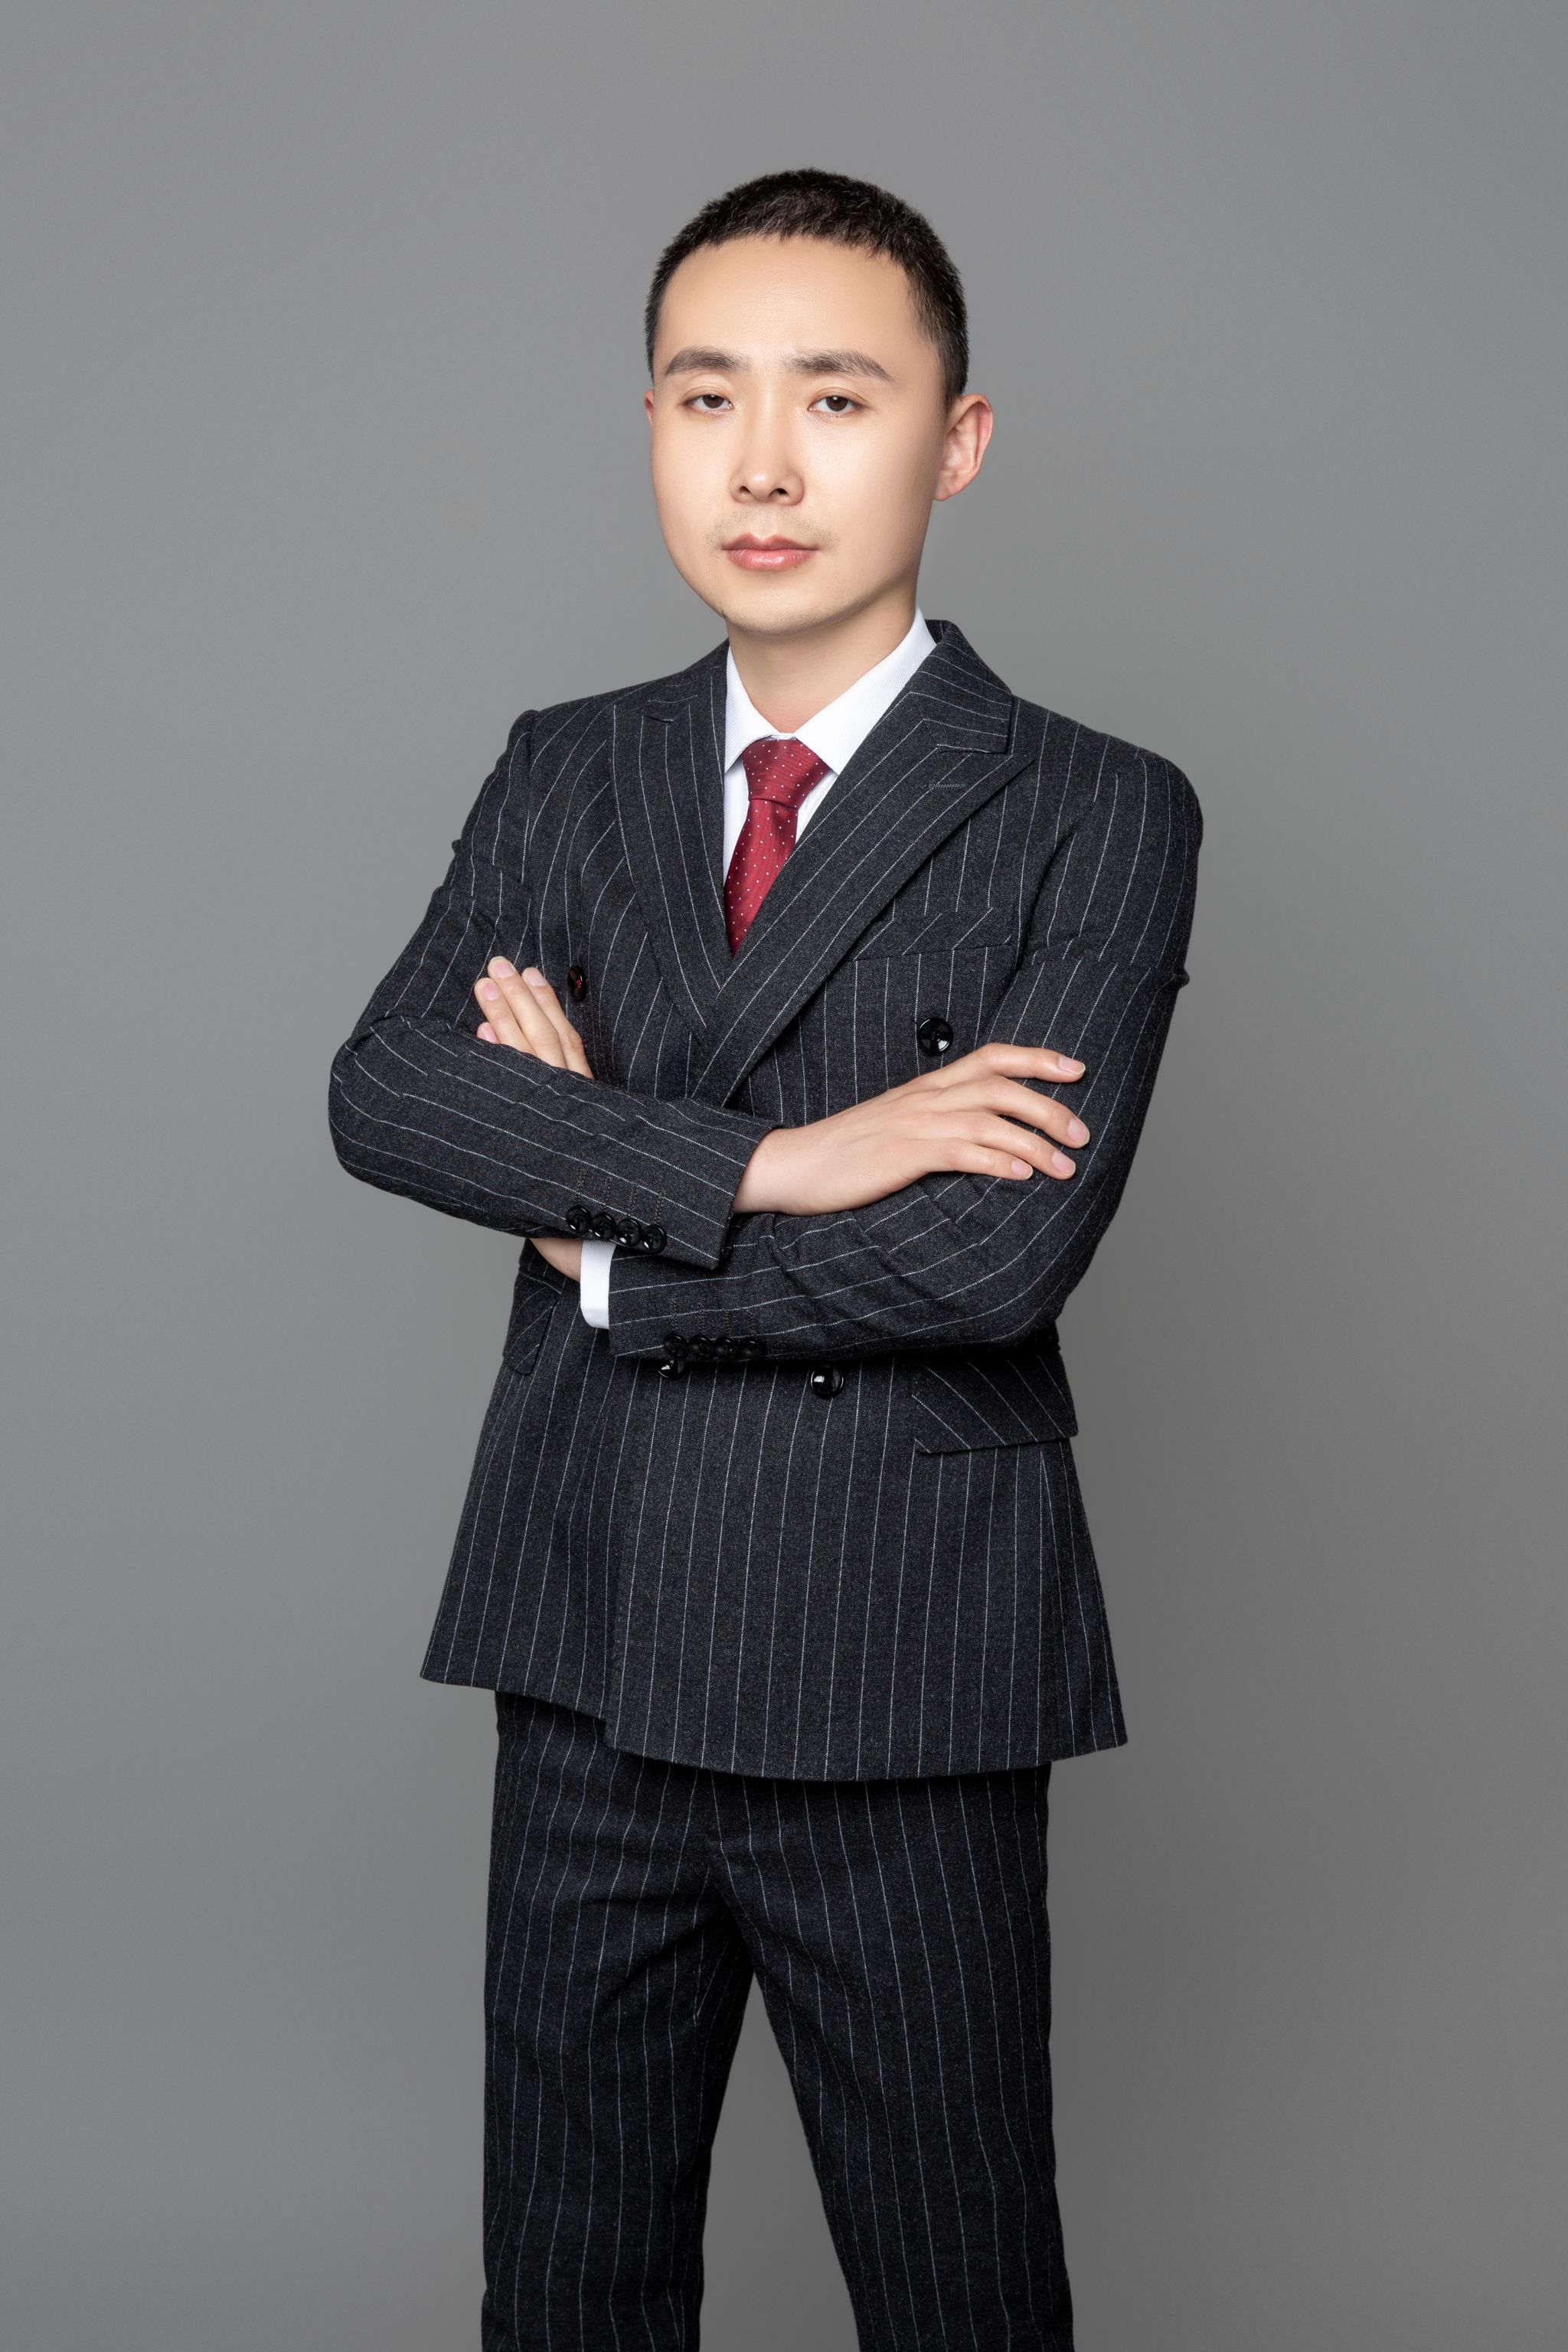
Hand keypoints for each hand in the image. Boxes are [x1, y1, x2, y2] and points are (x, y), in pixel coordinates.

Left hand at [472, 959, 591, 1277]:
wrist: (622, 1253)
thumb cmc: (609, 1226)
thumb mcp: (592, 1170)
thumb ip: (579, 1144)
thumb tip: (564, 1132)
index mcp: (589, 1109)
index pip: (566, 1048)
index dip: (548, 1011)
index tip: (532, 977)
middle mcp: (578, 1107)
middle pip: (546, 1041)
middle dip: (520, 1001)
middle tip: (496, 964)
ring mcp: (566, 1118)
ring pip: (536, 1055)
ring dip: (508, 1015)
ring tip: (485, 983)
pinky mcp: (555, 1135)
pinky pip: (529, 1089)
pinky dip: (505, 1059)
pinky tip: (483, 1034)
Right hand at [731, 1041, 1089, 1216]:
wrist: (792, 1164)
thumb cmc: (846, 1152)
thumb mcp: (897, 1126)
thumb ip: (937, 1123)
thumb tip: (982, 1137)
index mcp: (927, 1087)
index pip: (991, 1057)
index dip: (1036, 1058)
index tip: (1075, 1068)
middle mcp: (925, 1097)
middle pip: (1000, 1086)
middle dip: (1048, 1105)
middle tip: (1082, 1132)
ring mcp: (914, 1124)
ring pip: (989, 1120)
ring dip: (1035, 1142)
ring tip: (1066, 1166)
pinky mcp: (902, 1154)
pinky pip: (960, 1152)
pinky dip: (997, 1161)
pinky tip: (1023, 1175)